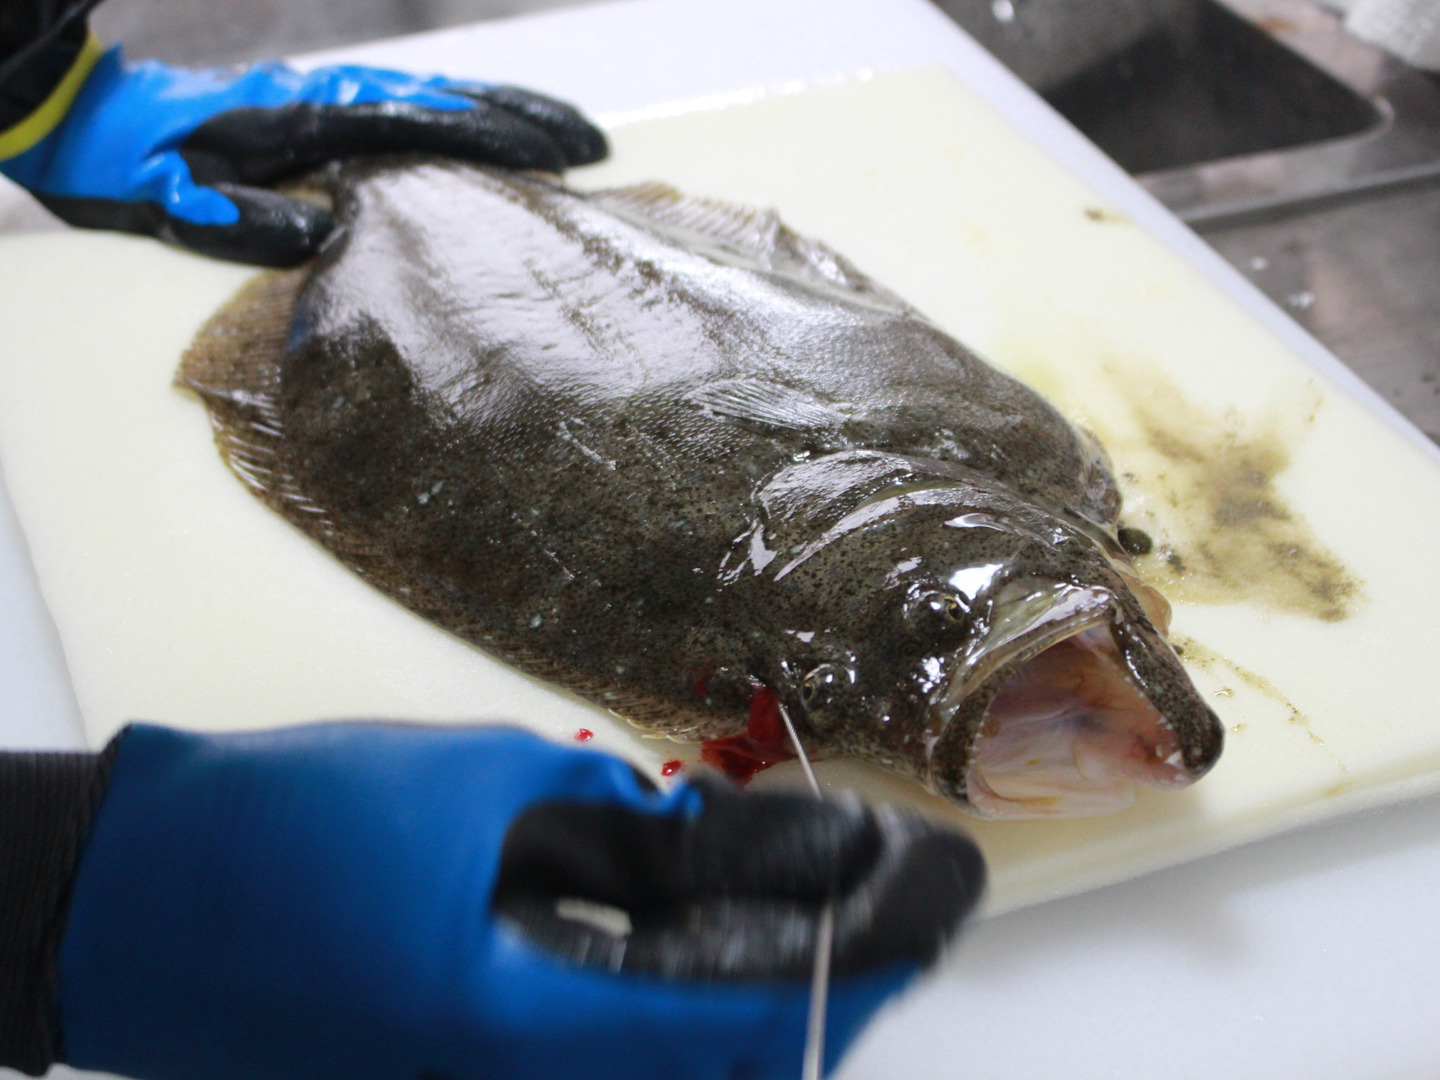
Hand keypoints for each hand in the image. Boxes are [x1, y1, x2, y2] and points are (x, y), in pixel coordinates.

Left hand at [0, 41, 606, 265]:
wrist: (95, 120)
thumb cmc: (139, 167)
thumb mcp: (175, 198)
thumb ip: (241, 215)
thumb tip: (321, 232)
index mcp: (311, 122)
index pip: (422, 125)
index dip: (495, 138)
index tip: (558, 154)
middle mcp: (336, 101)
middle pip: (450, 103)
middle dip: (525, 123)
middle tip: (594, 146)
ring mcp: (337, 100)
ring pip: (441, 100)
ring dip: (508, 115)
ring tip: (572, 138)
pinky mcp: (331, 111)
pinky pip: (415, 109)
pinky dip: (467, 118)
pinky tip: (496, 137)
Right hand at [59, 722, 983, 1079]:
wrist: (135, 901)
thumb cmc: (287, 825)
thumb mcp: (471, 788)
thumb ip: (605, 822)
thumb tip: (691, 838)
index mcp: (522, 1026)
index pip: (737, 1019)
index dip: (845, 969)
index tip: (916, 917)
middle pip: (714, 1077)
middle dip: (809, 1005)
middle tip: (869, 925)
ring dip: (736, 1020)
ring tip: (790, 932)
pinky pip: (589, 1073)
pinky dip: (661, 1029)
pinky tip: (680, 962)